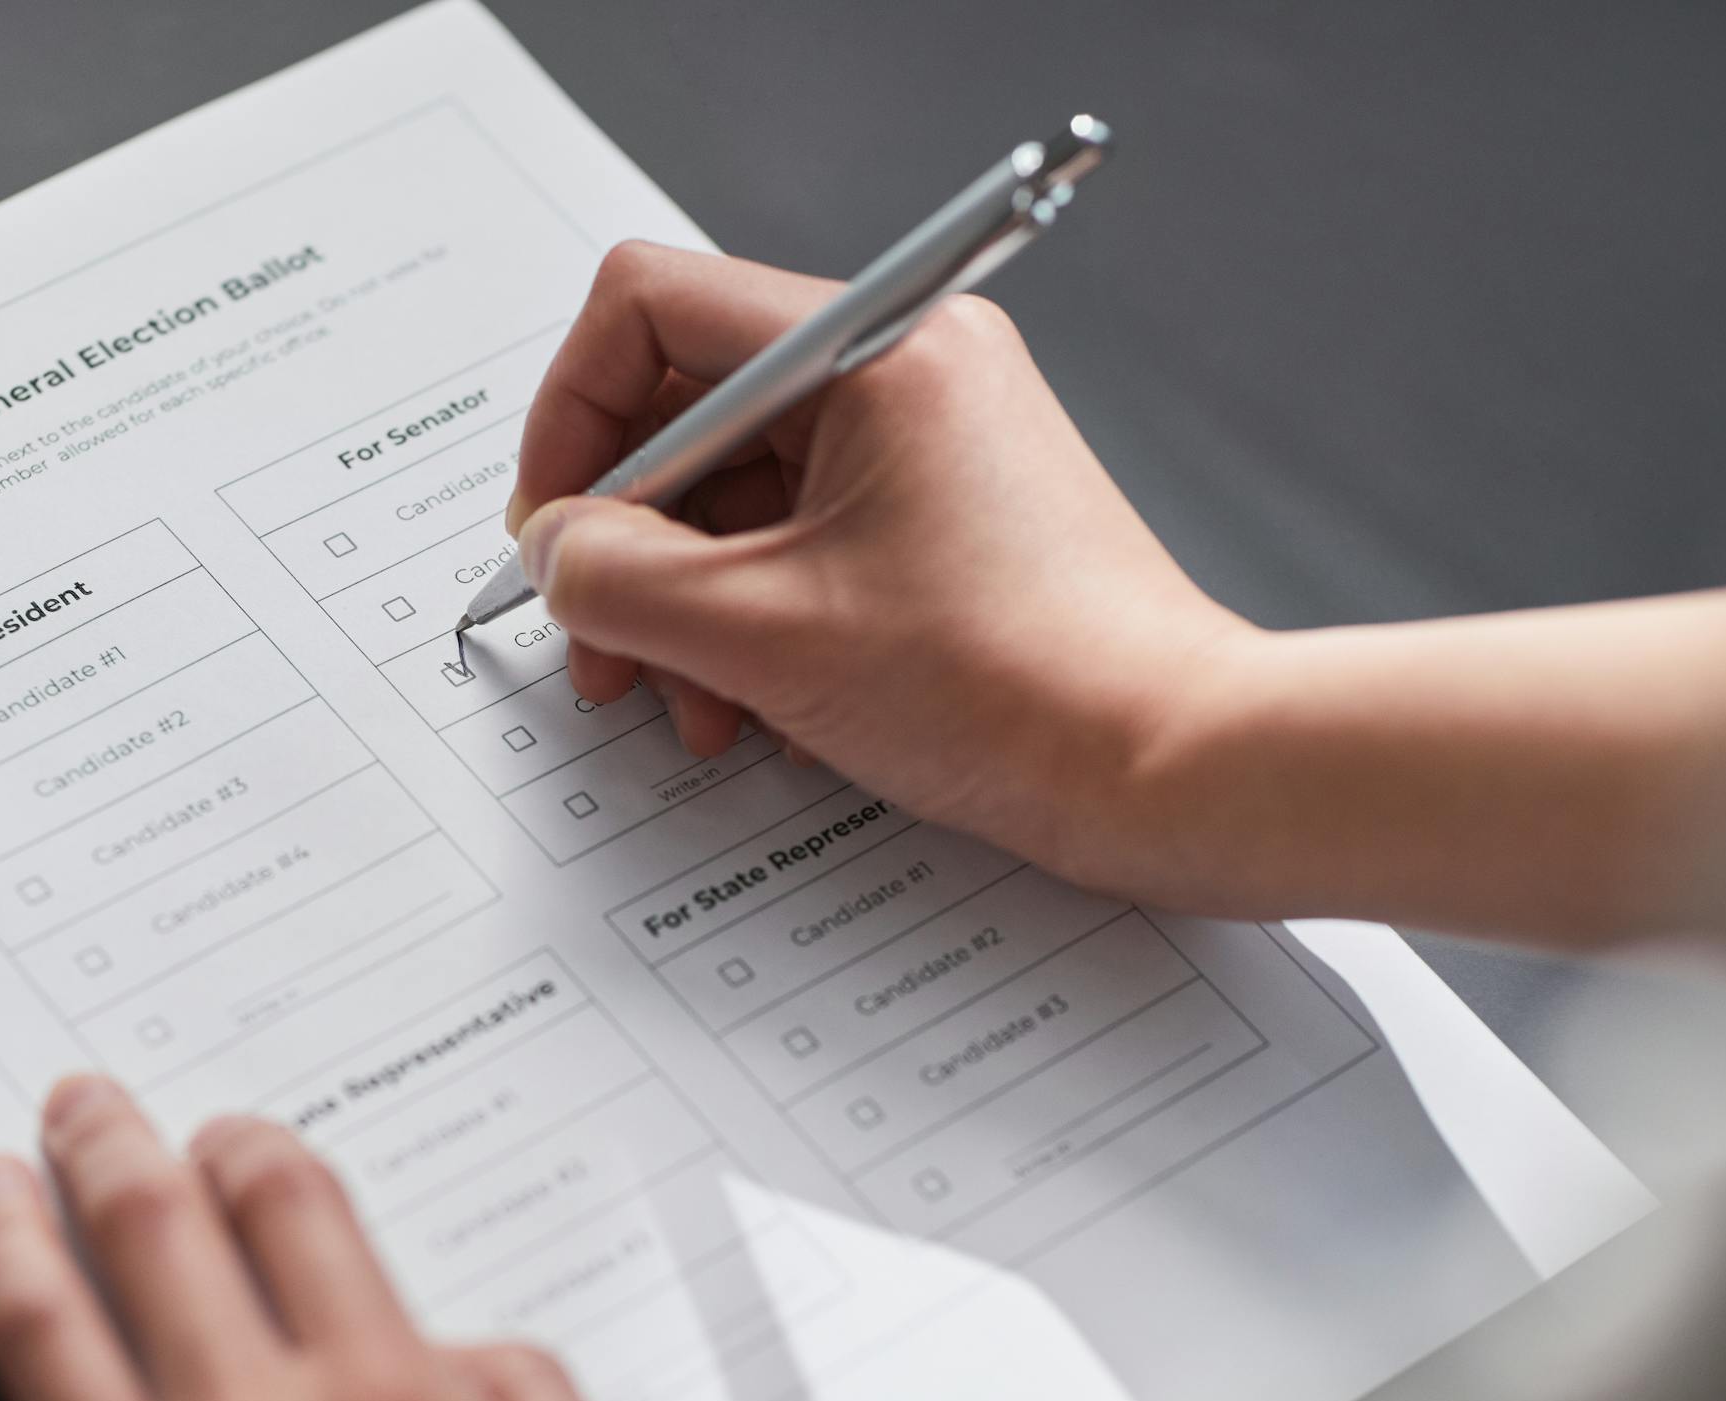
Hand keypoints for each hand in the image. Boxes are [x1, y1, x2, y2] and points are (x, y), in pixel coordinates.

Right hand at [507, 242, 1255, 905]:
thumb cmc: (1017, 688)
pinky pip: (802, 536)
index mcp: (872, 348)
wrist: (1170, 766)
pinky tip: (755, 706)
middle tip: (601, 641)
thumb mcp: (764, 638)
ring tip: (685, 701)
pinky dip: (755, 618)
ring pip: (740, 489)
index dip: (572, 419)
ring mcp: (929, 442)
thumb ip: (619, 580)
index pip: (651, 307)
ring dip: (686, 601)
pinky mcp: (944, 515)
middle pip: (691, 409)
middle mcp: (906, 368)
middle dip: (629, 539)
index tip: (556, 529)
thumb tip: (556, 552)